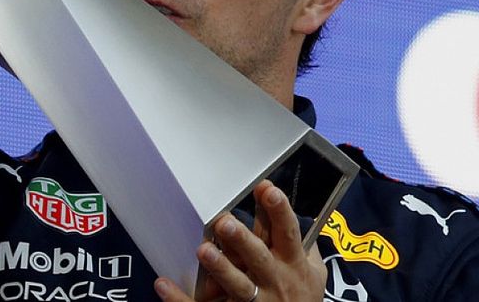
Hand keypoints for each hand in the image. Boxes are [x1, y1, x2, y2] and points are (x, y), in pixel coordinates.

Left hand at [154, 180, 326, 301]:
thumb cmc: (303, 298)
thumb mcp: (314, 273)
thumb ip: (305, 245)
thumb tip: (296, 213)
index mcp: (292, 262)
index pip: (287, 231)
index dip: (278, 210)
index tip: (266, 188)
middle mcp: (274, 280)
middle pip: (258, 257)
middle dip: (243, 240)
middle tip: (225, 223)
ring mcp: (257, 301)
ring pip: (237, 285)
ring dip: (220, 268)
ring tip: (203, 250)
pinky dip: (182, 299)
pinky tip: (164, 285)